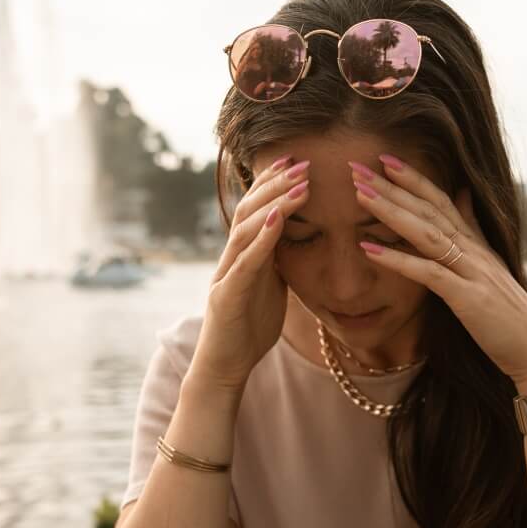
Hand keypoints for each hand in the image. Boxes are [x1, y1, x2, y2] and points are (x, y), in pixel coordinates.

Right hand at [190, 156, 310, 392]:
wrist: (224, 367)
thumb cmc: (248, 329)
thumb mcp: (270, 287)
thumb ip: (278, 262)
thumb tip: (297, 239)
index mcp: (244, 255)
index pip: (256, 209)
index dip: (273, 183)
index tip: (296, 160)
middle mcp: (231, 258)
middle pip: (249, 210)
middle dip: (276, 183)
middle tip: (302, 161)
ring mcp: (226, 274)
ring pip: (247, 229)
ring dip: (274, 203)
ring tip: (299, 183)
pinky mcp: (227, 296)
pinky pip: (245, 262)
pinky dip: (262, 238)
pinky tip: (277, 219)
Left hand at [349, 154, 526, 388]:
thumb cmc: (510, 317)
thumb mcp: (491, 266)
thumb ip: (474, 230)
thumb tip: (463, 194)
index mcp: (477, 244)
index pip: (442, 201)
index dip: (414, 178)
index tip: (384, 158)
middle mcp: (475, 250)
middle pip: (429, 209)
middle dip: (392, 186)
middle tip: (357, 166)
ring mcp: (473, 272)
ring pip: (426, 232)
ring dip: (391, 211)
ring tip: (359, 194)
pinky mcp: (468, 298)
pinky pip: (428, 273)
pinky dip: (398, 259)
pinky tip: (369, 249)